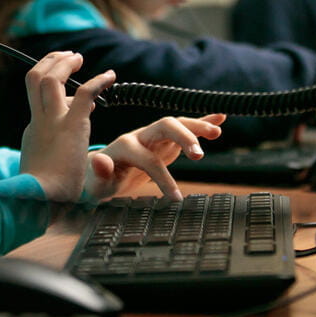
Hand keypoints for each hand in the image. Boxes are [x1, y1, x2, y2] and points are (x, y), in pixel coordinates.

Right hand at [19, 51, 115, 201]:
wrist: (41, 206)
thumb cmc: (47, 197)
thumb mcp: (48, 169)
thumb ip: (57, 153)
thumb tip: (71, 145)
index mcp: (34, 131)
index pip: (39, 99)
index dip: (57, 89)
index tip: (74, 91)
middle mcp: (38, 121)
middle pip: (34, 78)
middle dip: (50, 62)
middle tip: (70, 56)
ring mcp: (52, 122)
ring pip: (51, 78)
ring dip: (65, 63)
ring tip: (79, 57)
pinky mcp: (72, 127)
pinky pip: (84, 93)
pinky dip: (98, 81)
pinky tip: (111, 77)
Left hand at [84, 114, 224, 201]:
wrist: (100, 175)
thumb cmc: (98, 182)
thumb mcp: (96, 183)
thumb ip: (99, 172)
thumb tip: (100, 160)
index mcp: (125, 146)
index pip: (148, 158)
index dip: (163, 177)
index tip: (175, 198)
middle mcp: (141, 136)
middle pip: (165, 126)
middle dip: (183, 137)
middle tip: (199, 156)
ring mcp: (154, 137)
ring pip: (177, 124)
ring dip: (196, 126)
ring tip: (216, 132)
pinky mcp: (164, 141)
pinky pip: (184, 128)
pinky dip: (202, 121)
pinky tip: (219, 118)